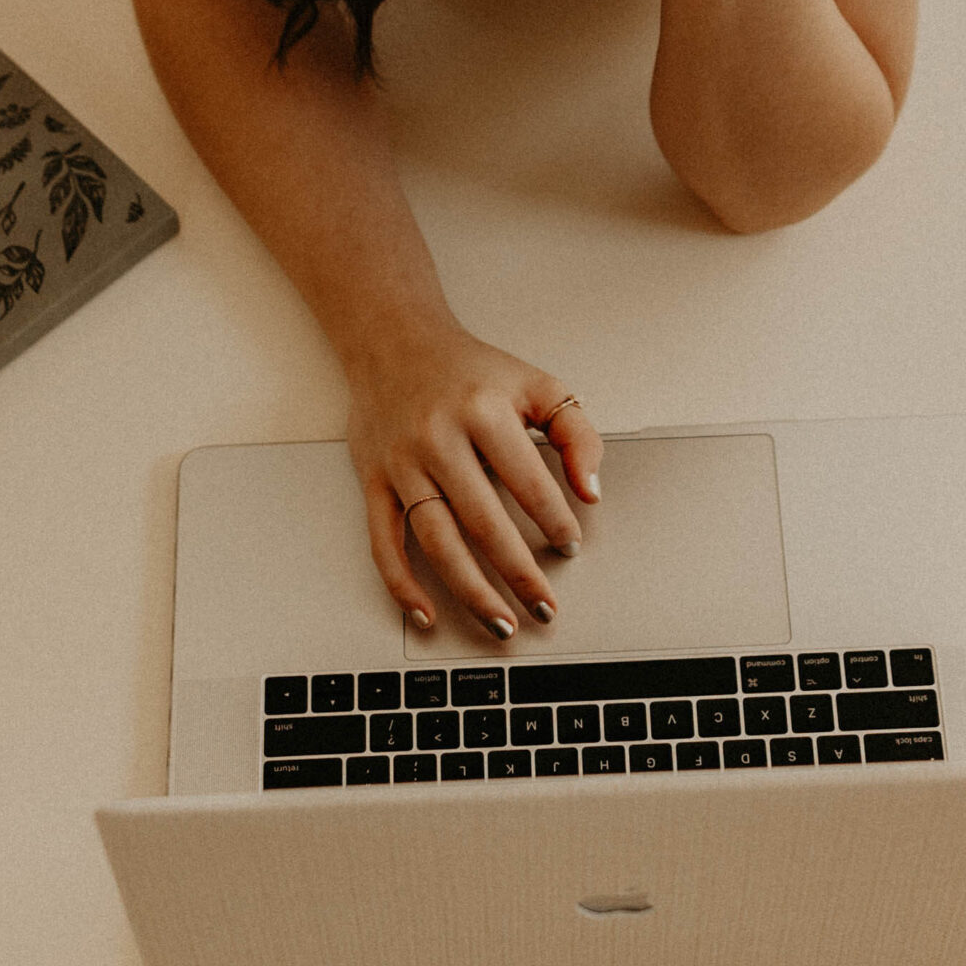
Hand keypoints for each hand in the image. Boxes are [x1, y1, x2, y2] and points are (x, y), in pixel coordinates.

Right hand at [347, 325, 603, 638]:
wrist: (393, 342)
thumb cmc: (470, 371)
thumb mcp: (535, 384)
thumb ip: (576, 432)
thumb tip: (592, 491)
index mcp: (482, 411)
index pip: (527, 480)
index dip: (554, 519)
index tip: (570, 545)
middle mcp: (437, 438)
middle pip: (483, 522)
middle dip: (519, 573)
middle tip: (546, 607)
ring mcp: (401, 464)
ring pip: (436, 541)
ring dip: (470, 591)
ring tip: (501, 622)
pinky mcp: (373, 482)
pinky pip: (383, 542)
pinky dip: (402, 585)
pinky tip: (427, 614)